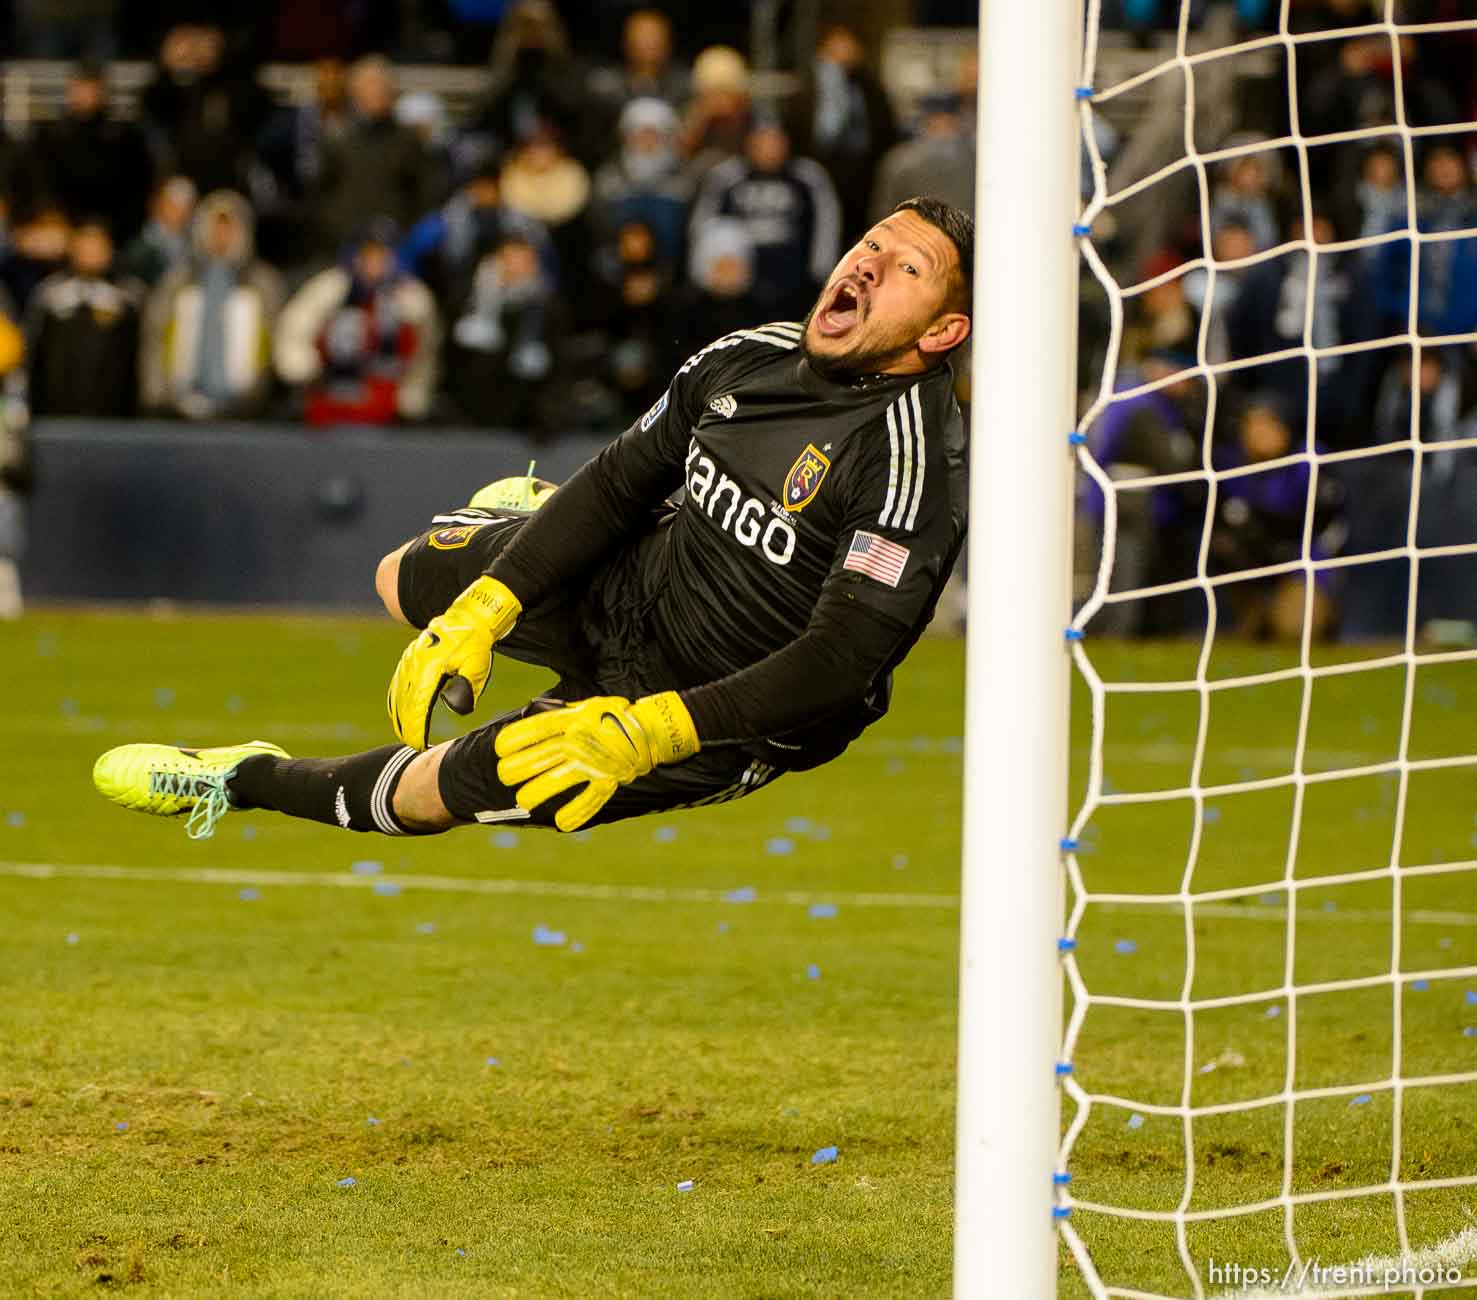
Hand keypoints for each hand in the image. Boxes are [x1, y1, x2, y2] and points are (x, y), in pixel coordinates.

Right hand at [387, 575, 521, 748]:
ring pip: (398, 691)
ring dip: (399, 713)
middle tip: (410, 743)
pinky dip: (396, 697)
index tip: (418, 744)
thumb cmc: (476, 644)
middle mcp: (414, 664)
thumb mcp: (476, 666)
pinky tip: (397, 708)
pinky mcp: (411, 656)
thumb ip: (465, 687)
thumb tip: (452, 706)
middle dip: (406, 725)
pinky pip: (398, 680)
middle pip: (404, 702)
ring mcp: (410, 659)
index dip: (417, 727)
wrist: (468, 616)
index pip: (419, 706)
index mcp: (430, 669)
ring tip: (402, 731)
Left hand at [495, 692, 698, 831]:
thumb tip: (531, 715)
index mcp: (571, 721)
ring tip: (523, 800)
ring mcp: (593, 762)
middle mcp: (578, 741)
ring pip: (558, 780)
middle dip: (518, 768)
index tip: (500, 749)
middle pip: (540, 757)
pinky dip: (576, 813)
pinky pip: (590, 798)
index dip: (515, 740)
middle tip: (505, 775)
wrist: (651, 728)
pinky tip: (561, 823)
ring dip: (538, 792)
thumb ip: (559, 714)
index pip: (535, 730)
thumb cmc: (612, 717)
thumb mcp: (584, 708)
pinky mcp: (609, 779)